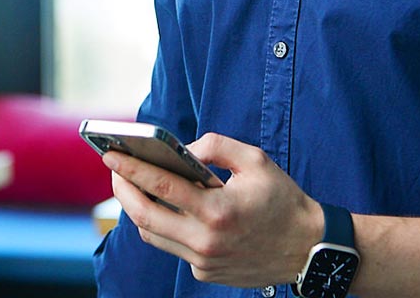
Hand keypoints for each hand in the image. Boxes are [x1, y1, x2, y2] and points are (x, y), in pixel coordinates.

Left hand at [106, 131, 322, 286]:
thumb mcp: (256, 161)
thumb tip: (182, 149)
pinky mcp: (205, 272)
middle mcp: (206, 240)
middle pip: (144, 216)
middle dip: (122, 190)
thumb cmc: (283, 200)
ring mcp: (203, 261)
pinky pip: (172, 246)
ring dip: (137, 209)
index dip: (130, 168)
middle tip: (114, 169)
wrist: (308, 248)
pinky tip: (162, 207)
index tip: (111, 154)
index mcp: (218, 210)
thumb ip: (216, 146)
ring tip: (131, 186)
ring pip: (153, 234)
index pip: (160, 185)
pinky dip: (162, 225)